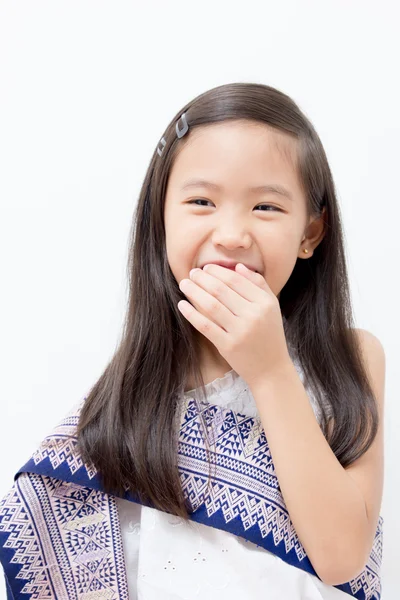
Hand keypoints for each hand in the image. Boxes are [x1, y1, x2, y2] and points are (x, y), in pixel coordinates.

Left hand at [177, 263, 291, 389]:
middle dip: (203, 278)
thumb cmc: (269, 335)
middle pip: (221, 290)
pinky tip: (182, 305)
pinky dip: (191, 313)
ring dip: (194, 291)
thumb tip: (238, 266)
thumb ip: (259, 284)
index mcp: (265, 303)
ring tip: (184, 284)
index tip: (206, 267)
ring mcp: (240, 331)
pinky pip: (205, 325)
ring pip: (211, 305)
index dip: (218, 271)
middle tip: (192, 272)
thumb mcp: (271, 307)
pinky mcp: (228, 346)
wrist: (270, 369)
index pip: (236, 280)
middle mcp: (253, 315)